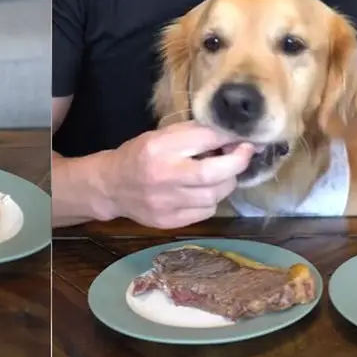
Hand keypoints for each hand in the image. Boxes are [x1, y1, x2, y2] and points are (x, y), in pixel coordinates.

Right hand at [102, 121, 255, 228]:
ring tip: (220, 174)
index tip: (244, 138)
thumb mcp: (161, 136)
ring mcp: (165, 202)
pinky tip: (201, 192)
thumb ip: (194, 134)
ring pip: (214, 195)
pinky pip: (205, 211)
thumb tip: (233, 137)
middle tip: (244, 154)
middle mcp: (163, 175)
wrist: (111, 186)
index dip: (231, 138)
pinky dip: (211, 200)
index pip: (205, 138)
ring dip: (225, 183)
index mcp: (160, 147)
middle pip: (214, 173)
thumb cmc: (140, 154)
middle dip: (237, 163)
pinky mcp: (169, 221)